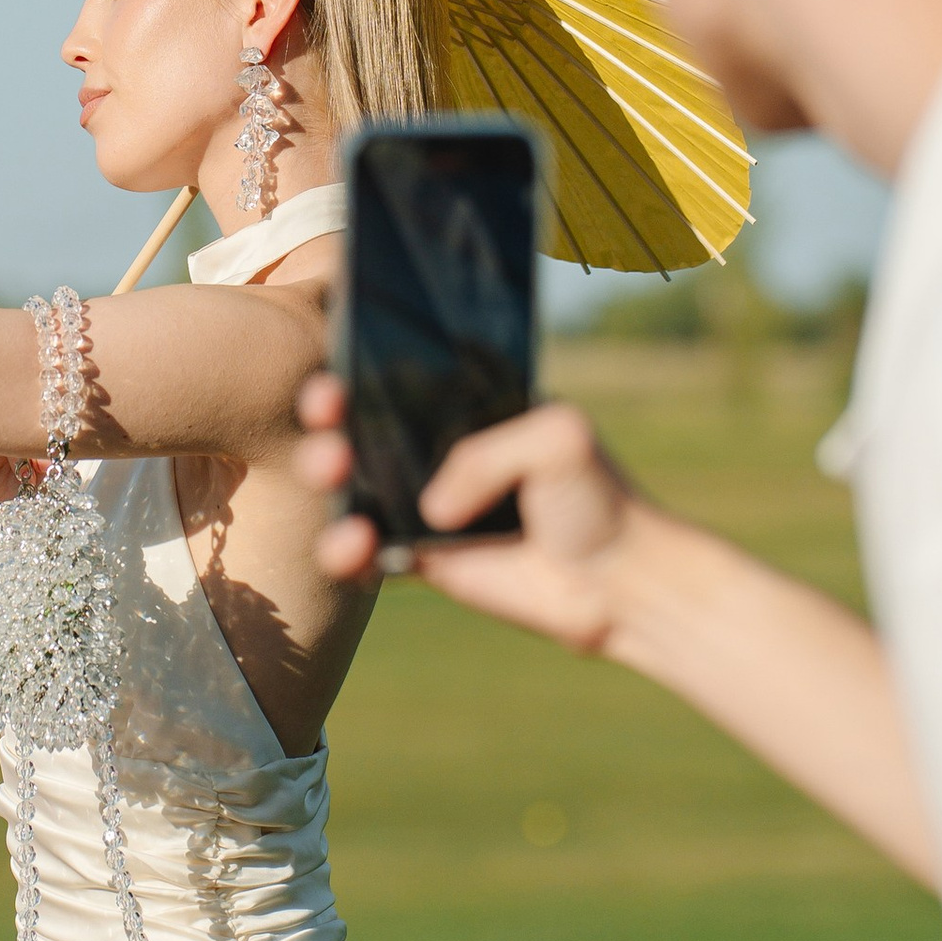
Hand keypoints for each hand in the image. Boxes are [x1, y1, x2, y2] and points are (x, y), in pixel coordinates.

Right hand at [295, 375, 647, 651]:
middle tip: (328, 412)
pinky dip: (345, 548)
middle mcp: (437, 447)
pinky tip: (355, 544)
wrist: (616, 580)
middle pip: (360, 420)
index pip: (403, 370)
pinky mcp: (418, 557)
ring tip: (336, 475)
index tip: (339, 362)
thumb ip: (490, 456)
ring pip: (350, 482)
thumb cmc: (596, 497)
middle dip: (326, 413)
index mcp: (468, 403)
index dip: (360, 360)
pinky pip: (362, 550)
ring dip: (325, 474)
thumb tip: (431, 510)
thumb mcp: (558, 439)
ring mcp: (422, 502)